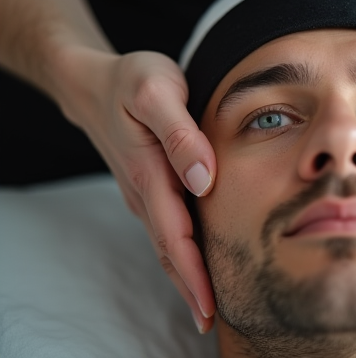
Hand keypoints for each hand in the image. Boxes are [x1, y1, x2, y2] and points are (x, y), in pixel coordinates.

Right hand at [62, 47, 216, 332]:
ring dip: (185, 275)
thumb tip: (203, 179)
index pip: (175, 236)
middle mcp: (145, 192)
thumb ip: (181, 134)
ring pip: (166, 242)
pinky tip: (196, 262)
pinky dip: (181, 252)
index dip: (193, 274)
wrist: (94, 81)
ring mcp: (144, 192)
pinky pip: (166, 226)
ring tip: (208, 305)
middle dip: (190, 289)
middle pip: (170, 250)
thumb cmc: (132, 80)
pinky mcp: (148, 186)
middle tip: (214, 322)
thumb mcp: (157, 91)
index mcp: (150, 174)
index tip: (210, 307)